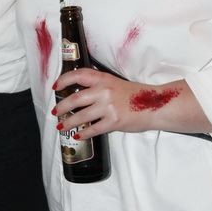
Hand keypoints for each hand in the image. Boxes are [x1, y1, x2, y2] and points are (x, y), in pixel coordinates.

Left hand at [53, 68, 186, 138]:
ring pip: (81, 116)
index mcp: (104, 78)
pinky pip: (93, 129)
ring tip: (62, 126)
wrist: (155, 105)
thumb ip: (99, 86)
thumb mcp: (115, 84)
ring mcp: (109, 106)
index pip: (79, 74)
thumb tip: (79, 95)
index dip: (64, 79)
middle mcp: (104, 90)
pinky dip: (83, 133)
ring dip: (68, 122)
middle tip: (56, 112)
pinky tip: (78, 135)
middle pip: (75, 98)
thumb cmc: (135, 95)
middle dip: (62, 107)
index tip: (56, 87)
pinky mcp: (114, 121)